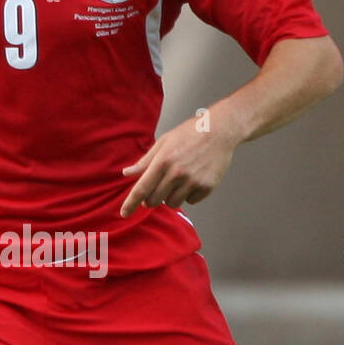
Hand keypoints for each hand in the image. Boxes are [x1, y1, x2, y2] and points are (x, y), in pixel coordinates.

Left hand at [120, 111, 236, 217]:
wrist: (220, 131)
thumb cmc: (190, 133)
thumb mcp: (164, 142)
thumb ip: (145, 161)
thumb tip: (127, 173)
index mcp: (163, 161)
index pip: (142, 189)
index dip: (131, 203)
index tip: (124, 213)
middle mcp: (176, 173)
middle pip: (155, 200)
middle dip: (152, 198)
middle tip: (158, 187)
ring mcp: (192, 181)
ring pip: (173, 203)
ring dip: (171, 197)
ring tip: (179, 180)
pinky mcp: (206, 187)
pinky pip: (191, 201)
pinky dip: (189, 195)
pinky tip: (193, 179)